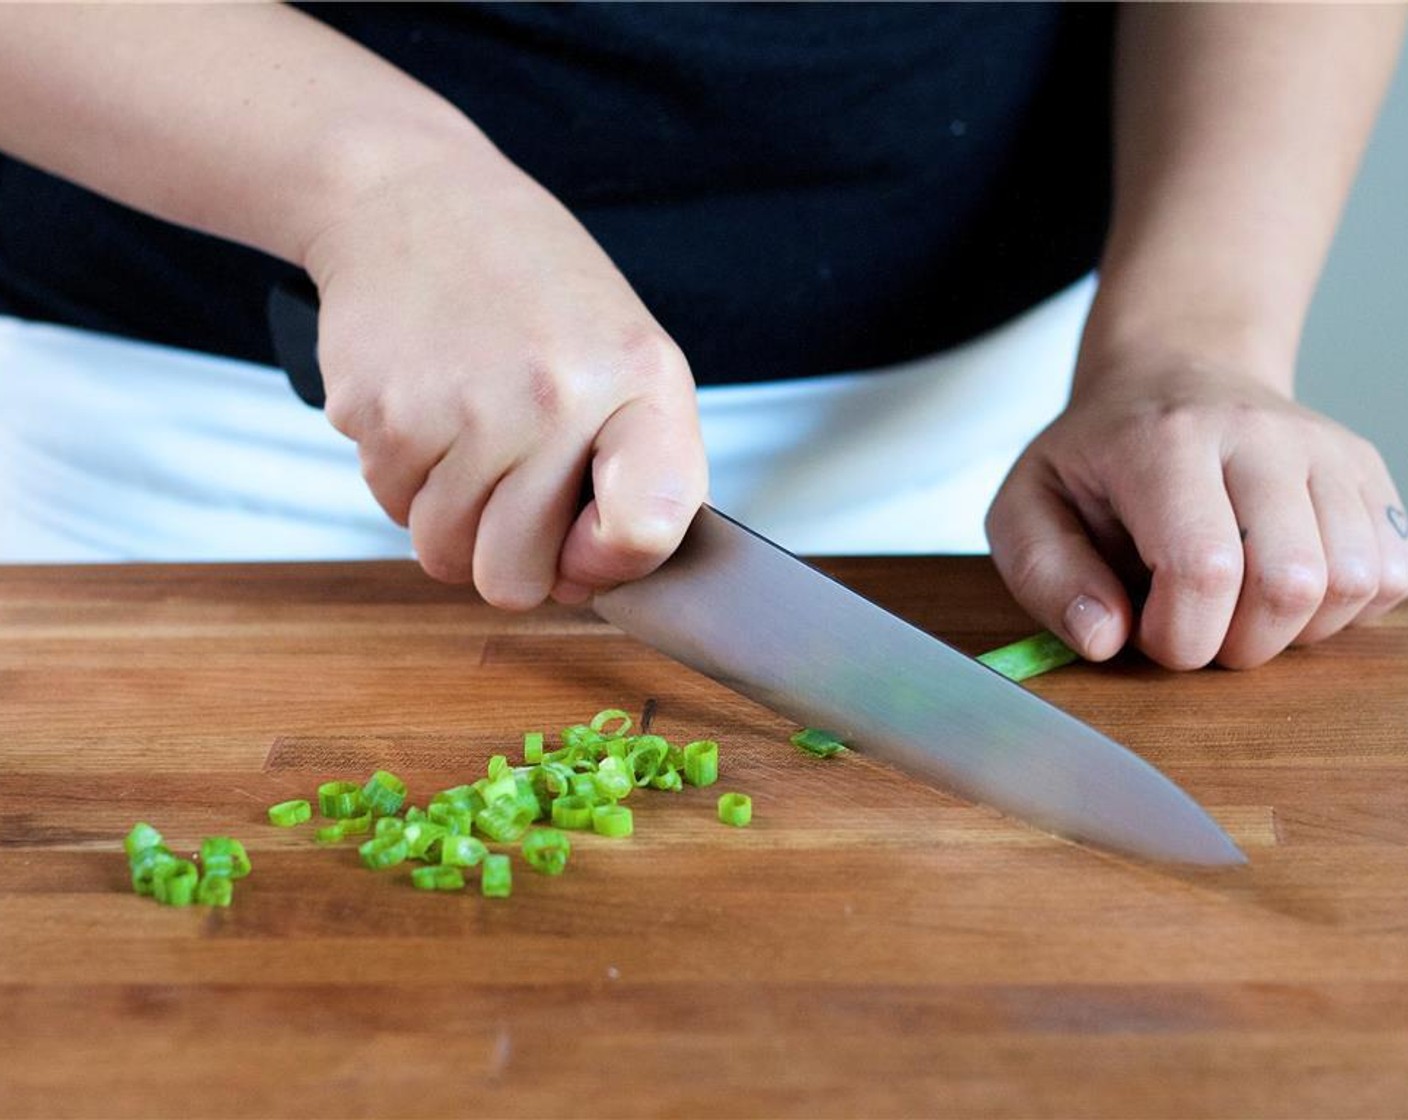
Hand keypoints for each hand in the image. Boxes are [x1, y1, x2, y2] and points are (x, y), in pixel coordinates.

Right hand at [303, 150, 706, 609]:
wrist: (415, 199)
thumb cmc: (534, 292)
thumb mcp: (628, 356)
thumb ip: (640, 471)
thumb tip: (589, 581)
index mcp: (637, 382)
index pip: (645, 532)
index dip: (610, 563)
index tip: (591, 536)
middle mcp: (551, 399)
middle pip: (515, 581)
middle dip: (511, 555)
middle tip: (514, 484)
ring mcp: (458, 410)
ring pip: (444, 557)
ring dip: (453, 517)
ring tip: (471, 433)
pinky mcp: (376, 413)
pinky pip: (391, 510)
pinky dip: (407, 479)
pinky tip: (428, 408)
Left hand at [985, 358, 1407, 669]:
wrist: (1173, 374)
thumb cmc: (1096, 456)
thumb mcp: (1027, 505)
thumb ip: (1045, 575)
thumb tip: (1102, 638)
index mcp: (1165, 441)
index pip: (1204, 568)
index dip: (1178, 634)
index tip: (1146, 630)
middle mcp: (1260, 435)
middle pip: (1291, 581)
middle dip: (1238, 642)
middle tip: (1195, 624)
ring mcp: (1326, 449)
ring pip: (1356, 582)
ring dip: (1293, 630)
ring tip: (1237, 607)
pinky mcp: (1367, 472)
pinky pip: (1395, 573)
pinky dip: (1344, 609)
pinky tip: (1285, 589)